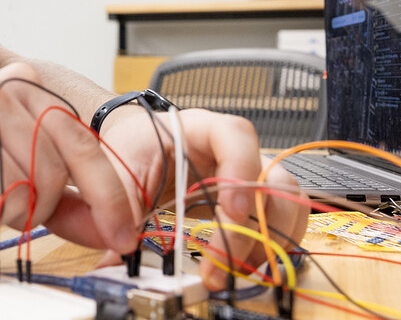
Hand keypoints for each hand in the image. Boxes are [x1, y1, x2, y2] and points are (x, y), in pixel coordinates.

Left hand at [47, 107, 309, 289]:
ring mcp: (245, 177)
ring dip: (267, 242)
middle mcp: (231, 151)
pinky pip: (276, 222)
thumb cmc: (127, 148)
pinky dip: (266, 248)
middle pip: (271, 181)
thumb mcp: (115, 171)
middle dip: (254, 228)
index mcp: (198, 129)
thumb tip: (119, 251)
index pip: (236, 136)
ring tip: (230, 271)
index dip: (241, 172)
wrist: (129, 146)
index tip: (230, 210)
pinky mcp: (246, 202)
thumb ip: (117, 205)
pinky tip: (237, 267)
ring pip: (284, 205)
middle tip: (222, 263)